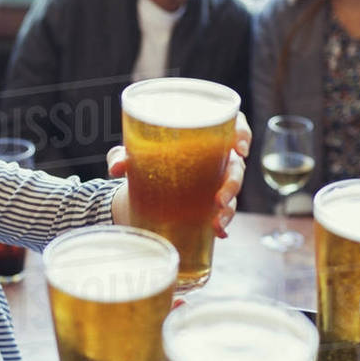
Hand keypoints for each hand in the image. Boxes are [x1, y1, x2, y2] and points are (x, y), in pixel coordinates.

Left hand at [106, 112, 250, 238]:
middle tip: (219, 199)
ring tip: (216, 222)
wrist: (141, 186)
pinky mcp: (209, 203)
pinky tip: (219, 234)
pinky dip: (222, 224)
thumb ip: (123, 155)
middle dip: (233, 184)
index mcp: (205, 137)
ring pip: (233, 194)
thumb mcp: (132, 154)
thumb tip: (116, 167)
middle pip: (236, 166)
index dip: (243, 133)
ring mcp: (215, 182)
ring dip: (228, 209)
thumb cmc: (145, 159)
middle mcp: (216, 159)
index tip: (239, 148)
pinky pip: (222, 213)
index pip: (234, 126)